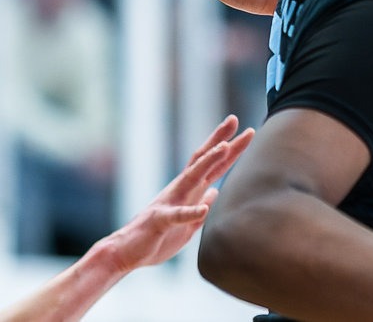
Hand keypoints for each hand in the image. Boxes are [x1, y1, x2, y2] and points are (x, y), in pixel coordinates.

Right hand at [86, 115, 254, 273]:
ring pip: (190, 178)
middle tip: (234, 119)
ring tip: (224, 147)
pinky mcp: (160, 221)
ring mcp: (169, 203)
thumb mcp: (187, 224)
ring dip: (207, 162)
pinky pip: (176, 216)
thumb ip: (200, 205)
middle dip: (220, 140)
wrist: (126, 253)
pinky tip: (203, 209)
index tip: (246, 131)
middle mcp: (179, 191)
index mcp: (187, 192)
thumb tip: (215, 191)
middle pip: (202, 160)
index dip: (229, 149)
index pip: (211, 166)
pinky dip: (190, 212)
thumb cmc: (156, 238)